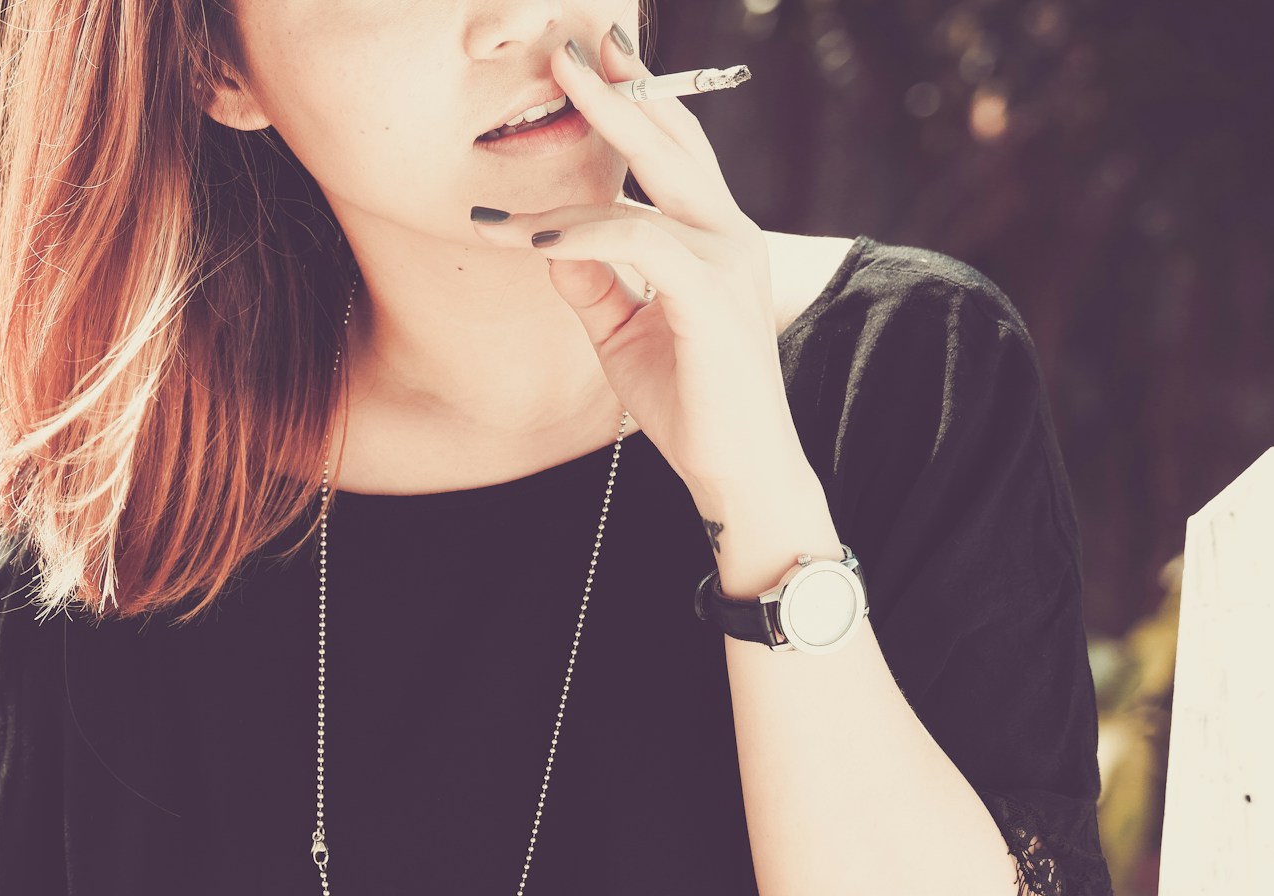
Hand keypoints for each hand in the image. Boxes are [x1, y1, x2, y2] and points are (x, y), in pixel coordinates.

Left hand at [471, 29, 795, 500]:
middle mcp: (727, 236)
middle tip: (571, 46)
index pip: (677, 153)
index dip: (639, 104)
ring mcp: (725, 262)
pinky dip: (584, 232)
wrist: (736, 473)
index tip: (595, 63)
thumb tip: (549, 239)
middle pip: (673, 142)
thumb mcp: (624, 333)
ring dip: (589, 149)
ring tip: (543, 106)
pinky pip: (637, 243)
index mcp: (713, 238)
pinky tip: (537, 239)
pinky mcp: (709, 297)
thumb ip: (592, 282)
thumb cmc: (689, 402)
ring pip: (650, 184)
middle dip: (622, 88)